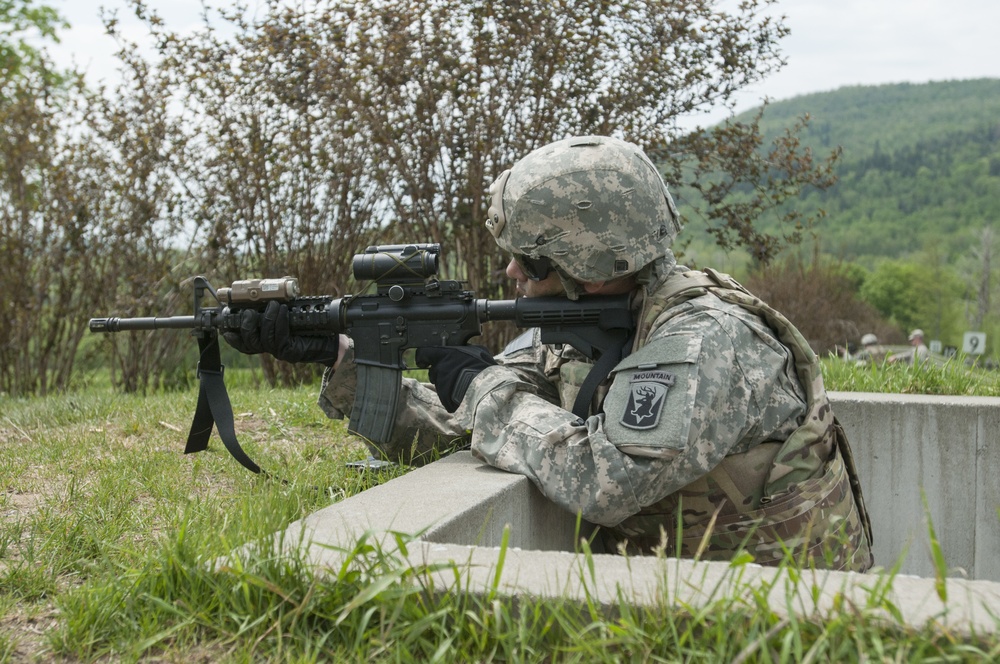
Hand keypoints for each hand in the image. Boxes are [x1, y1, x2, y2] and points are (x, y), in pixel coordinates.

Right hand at [222, 301, 338, 365]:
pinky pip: (279, 339)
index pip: (244, 343)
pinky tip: (282, 311)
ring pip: (263, 340)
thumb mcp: (290, 313)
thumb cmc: (312, 325)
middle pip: (249, 343)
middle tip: (249, 312)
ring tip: (273, 305)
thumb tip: (267, 289)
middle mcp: (271, 348)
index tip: (226, 326)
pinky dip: (279, 323)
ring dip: (266, 320)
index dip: (233, 336)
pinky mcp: (291, 352)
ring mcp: (281, 351)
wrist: (332, 340)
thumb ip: (276, 306)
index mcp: (267, 339)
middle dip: (245, 327)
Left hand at [415, 345, 496, 412]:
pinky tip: (463, 392)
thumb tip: (462, 349)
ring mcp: (441, 383)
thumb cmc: (484, 368)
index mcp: (445, 353)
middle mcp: (440, 367)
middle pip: (433, 370)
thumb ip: (464, 350)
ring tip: (462, 383)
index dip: (423, 357)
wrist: (487, 388)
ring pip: (439, 383)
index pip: (424, 352)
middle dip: (440, 372)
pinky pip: (445, 394)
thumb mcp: (477, 351)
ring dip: (446, 383)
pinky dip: (451, 393)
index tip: (423, 360)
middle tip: (454, 373)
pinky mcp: (443, 397)